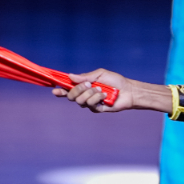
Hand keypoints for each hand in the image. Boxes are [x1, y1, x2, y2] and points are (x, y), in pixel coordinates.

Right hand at [52, 69, 174, 114]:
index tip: (55, 90)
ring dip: (90, 94)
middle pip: (71, 96)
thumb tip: (70, 76)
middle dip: (78, 90)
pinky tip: (105, 96)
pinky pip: (90, 105)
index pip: (68, 88)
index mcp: (83, 85)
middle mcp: (84, 94)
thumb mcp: (99, 74)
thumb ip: (85, 76)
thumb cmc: (115, 81)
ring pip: (80, 101)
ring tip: (101, 90)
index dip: (60, 90)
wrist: (128, 90)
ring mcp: (90, 102)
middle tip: (89, 85)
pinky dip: (97, 99)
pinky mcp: (96, 109)